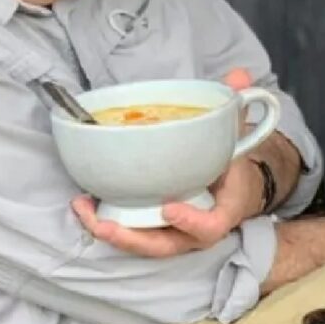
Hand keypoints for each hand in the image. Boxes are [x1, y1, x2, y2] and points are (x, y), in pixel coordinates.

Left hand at [71, 67, 264, 258]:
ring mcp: (174, 234)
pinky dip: (108, 223)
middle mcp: (196, 230)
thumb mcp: (239, 137)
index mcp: (222, 210)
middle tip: (107, 224)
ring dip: (112, 232)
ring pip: (143, 244)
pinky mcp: (155, 229)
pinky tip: (86, 205)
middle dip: (134, 239)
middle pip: (166, 246)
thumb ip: (236, 108)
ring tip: (85, 210)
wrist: (234, 190)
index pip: (211, 226)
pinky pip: (133, 233)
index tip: (169, 208)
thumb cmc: (233, 166)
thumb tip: (238, 77)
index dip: (192, 221)